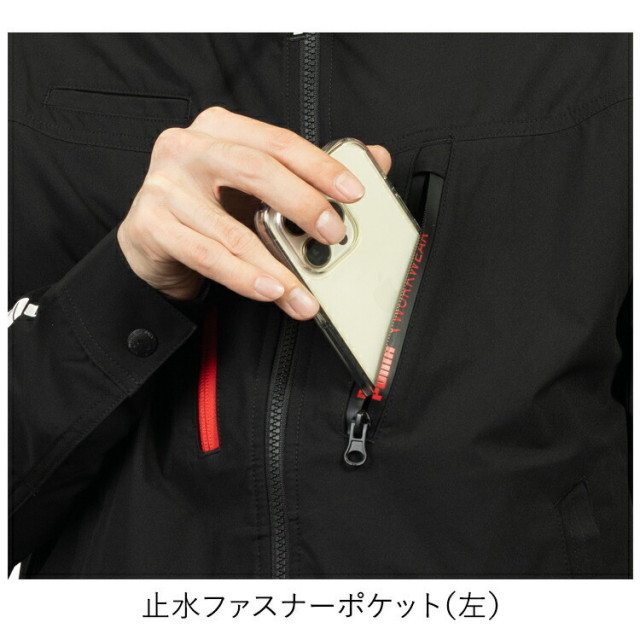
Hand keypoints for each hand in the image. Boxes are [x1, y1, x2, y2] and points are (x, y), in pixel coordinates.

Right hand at [117, 106, 391, 319]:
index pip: (277, 141)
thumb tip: (375, 159)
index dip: (319, 165)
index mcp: (220, 130)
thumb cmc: (210, 210)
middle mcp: (188, 148)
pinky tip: (270, 289)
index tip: (353, 192)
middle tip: (335, 234)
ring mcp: (164, 185)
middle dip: (303, 204)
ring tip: (305, 288)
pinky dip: (243, 276)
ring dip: (275, 263)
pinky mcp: (150, 224)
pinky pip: (206, 254)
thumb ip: (311, 175)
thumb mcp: (260, 189)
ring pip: (232, 227)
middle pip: (255, 170)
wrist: (155, 242)